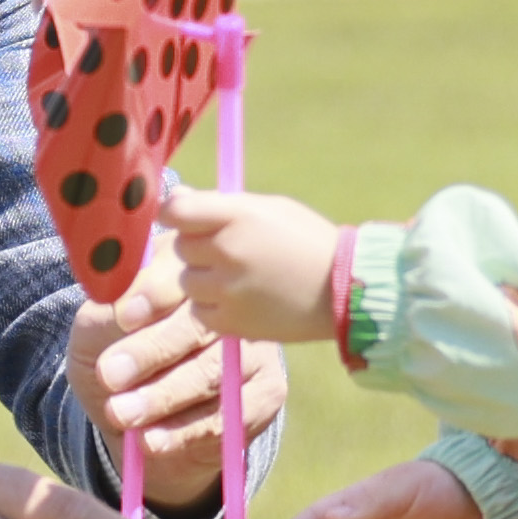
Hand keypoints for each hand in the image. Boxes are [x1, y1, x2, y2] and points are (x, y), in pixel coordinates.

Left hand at [70, 263, 287, 516]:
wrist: (138, 418)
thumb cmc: (112, 359)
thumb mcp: (95, 334)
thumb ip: (105, 316)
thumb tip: (124, 307)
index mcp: (185, 270)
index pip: (179, 270)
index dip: (153, 293)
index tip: (125, 317)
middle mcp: (229, 301)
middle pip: (198, 323)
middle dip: (152, 351)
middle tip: (110, 376)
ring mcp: (253, 346)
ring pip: (212, 372)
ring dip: (164, 397)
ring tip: (122, 414)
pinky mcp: (266, 391)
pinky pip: (229, 414)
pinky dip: (185, 431)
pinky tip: (151, 440)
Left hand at [160, 189, 342, 344]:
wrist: (344, 291)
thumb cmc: (307, 241)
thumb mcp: (269, 209)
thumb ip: (220, 204)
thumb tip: (176, 197)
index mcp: (237, 215)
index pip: (176, 210)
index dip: (173, 213)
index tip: (182, 218)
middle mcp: (227, 250)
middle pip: (181, 246)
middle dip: (198, 247)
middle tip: (229, 251)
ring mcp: (227, 289)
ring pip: (187, 281)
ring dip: (205, 278)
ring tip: (240, 277)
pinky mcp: (230, 322)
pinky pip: (199, 310)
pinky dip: (214, 306)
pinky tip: (242, 299)